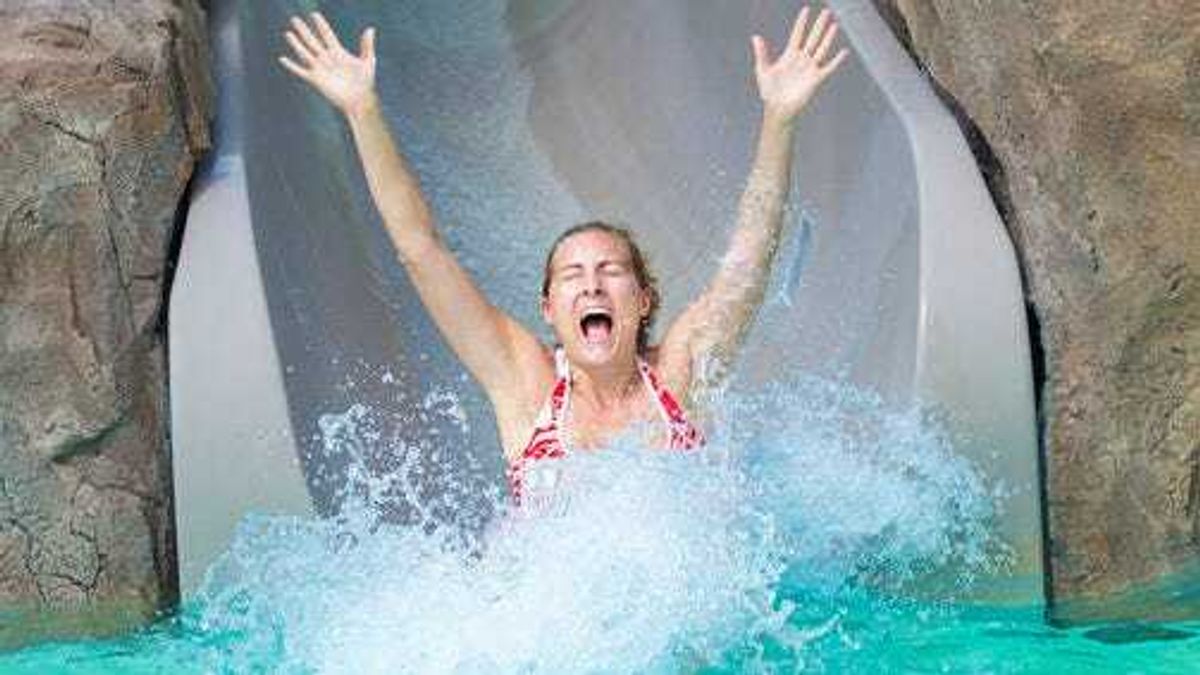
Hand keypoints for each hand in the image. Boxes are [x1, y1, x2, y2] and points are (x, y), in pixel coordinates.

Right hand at [279, 12, 377, 116]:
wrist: (359, 100)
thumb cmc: (365, 82)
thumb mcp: (368, 62)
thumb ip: (367, 46)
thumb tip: (370, 29)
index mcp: (338, 52)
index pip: (327, 35)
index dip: (321, 25)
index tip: (314, 15)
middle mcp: (327, 58)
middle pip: (312, 41)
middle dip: (304, 30)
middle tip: (294, 19)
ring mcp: (320, 69)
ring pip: (304, 53)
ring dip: (296, 44)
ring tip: (288, 33)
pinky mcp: (315, 80)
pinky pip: (301, 71)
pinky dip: (291, 66)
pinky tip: (282, 59)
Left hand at [752, 6, 848, 122]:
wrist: (778, 108)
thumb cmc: (769, 91)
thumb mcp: (763, 70)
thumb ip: (761, 53)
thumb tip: (755, 37)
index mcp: (789, 55)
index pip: (797, 35)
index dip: (801, 23)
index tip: (806, 10)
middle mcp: (801, 59)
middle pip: (812, 38)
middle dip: (819, 25)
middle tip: (826, 12)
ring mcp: (810, 68)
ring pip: (821, 49)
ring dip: (828, 38)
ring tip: (834, 25)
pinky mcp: (816, 79)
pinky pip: (829, 68)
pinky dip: (836, 60)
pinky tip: (843, 51)